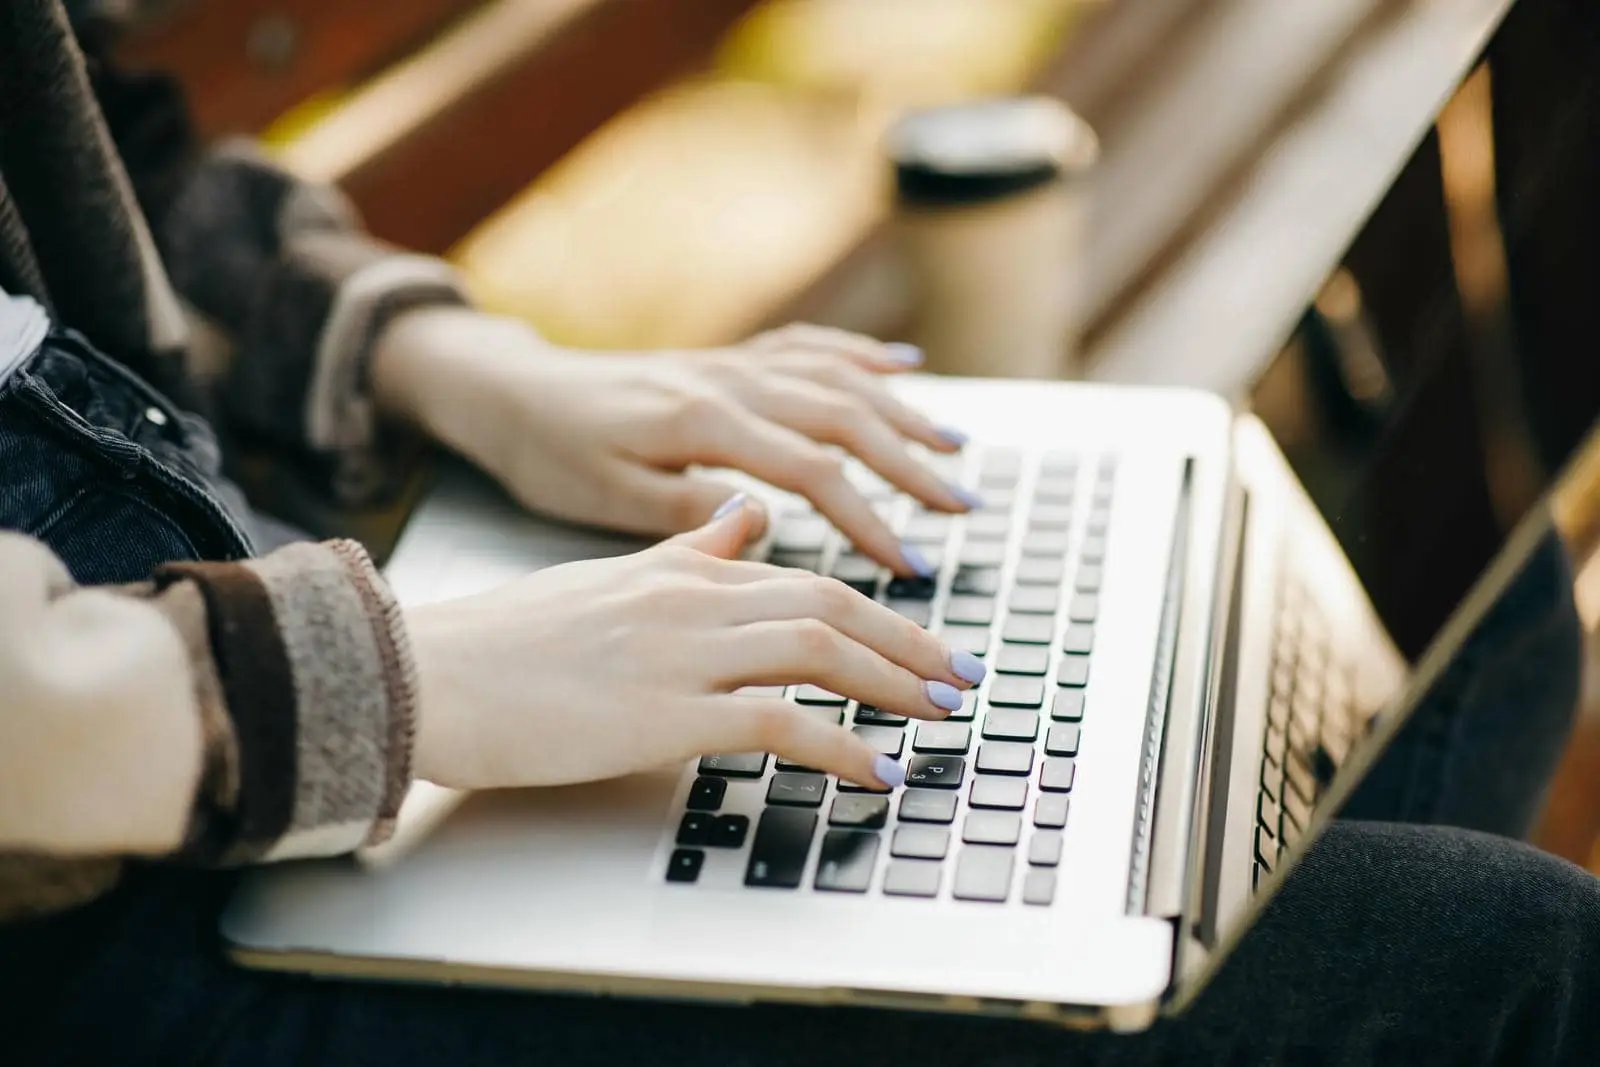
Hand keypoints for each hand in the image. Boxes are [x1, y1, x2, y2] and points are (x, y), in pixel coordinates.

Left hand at [371, 309, 979, 574]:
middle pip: (845, 417)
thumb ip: (683, 511)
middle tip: (964, 512)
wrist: (507, 388)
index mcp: (700, 422)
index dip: (870, 521)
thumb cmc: (546, 452)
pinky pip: (807, 347)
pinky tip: (903, 368)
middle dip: (912, 466)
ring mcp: (730, 364)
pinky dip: (862, 356)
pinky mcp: (725, 360)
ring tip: (957, 449)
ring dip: (904, 411)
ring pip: (838, 377)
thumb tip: (761, 521)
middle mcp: (727, 381)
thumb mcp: (598, 496)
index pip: (812, 472)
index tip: (911, 567)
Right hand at [406, 498, 986, 790]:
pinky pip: (777, 722)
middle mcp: (693, 599)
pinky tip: (878, 769)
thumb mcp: (609, 578)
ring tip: (942, 714)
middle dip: (909, 643)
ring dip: (894, 684)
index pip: (804, 579)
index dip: (878, 610)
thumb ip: (688, 551)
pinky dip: (839, 744)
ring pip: (817, 650)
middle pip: (830, 607)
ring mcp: (681, 654)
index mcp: (682, 570)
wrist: (431, 673)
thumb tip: (746, 518)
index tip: (923, 640)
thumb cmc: (510, 640)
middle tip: (963, 676)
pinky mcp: (663, 713)